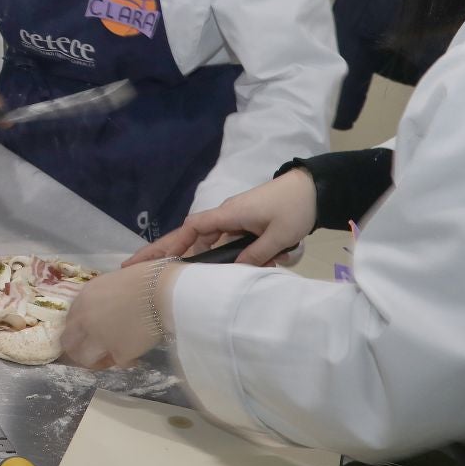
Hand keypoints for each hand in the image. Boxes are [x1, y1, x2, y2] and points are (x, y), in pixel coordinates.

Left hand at [62, 261, 180, 368]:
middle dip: (78, 350)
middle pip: (69, 343)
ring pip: (85, 359)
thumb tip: (102, 309)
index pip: (69, 321)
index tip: (86, 334)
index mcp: (83, 299)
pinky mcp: (118, 353)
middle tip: (91, 352)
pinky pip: (117, 363)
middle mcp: (85, 321)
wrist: (161, 291)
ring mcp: (99, 339)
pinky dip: (126, 360)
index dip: (77, 330)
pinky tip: (135, 356)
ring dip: (96, 360)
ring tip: (109, 359)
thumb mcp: (111, 282)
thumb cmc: (142, 278)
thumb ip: (99, 299)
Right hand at [125, 171, 316, 267]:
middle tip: (150, 266)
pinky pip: (230, 238)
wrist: (313, 188)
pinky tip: (237, 267)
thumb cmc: (293, 209)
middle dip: (173, 251)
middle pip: (195, 235)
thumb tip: (233, 271)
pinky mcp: (248, 221)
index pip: (193, 228)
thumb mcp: (278, 236)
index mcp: (228, 214)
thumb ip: (255, 254)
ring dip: (212, 256)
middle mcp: (227, 215)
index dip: (173, 243)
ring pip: (215, 240)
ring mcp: (237, 218)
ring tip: (200, 276)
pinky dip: (229, 252)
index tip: (157, 259)